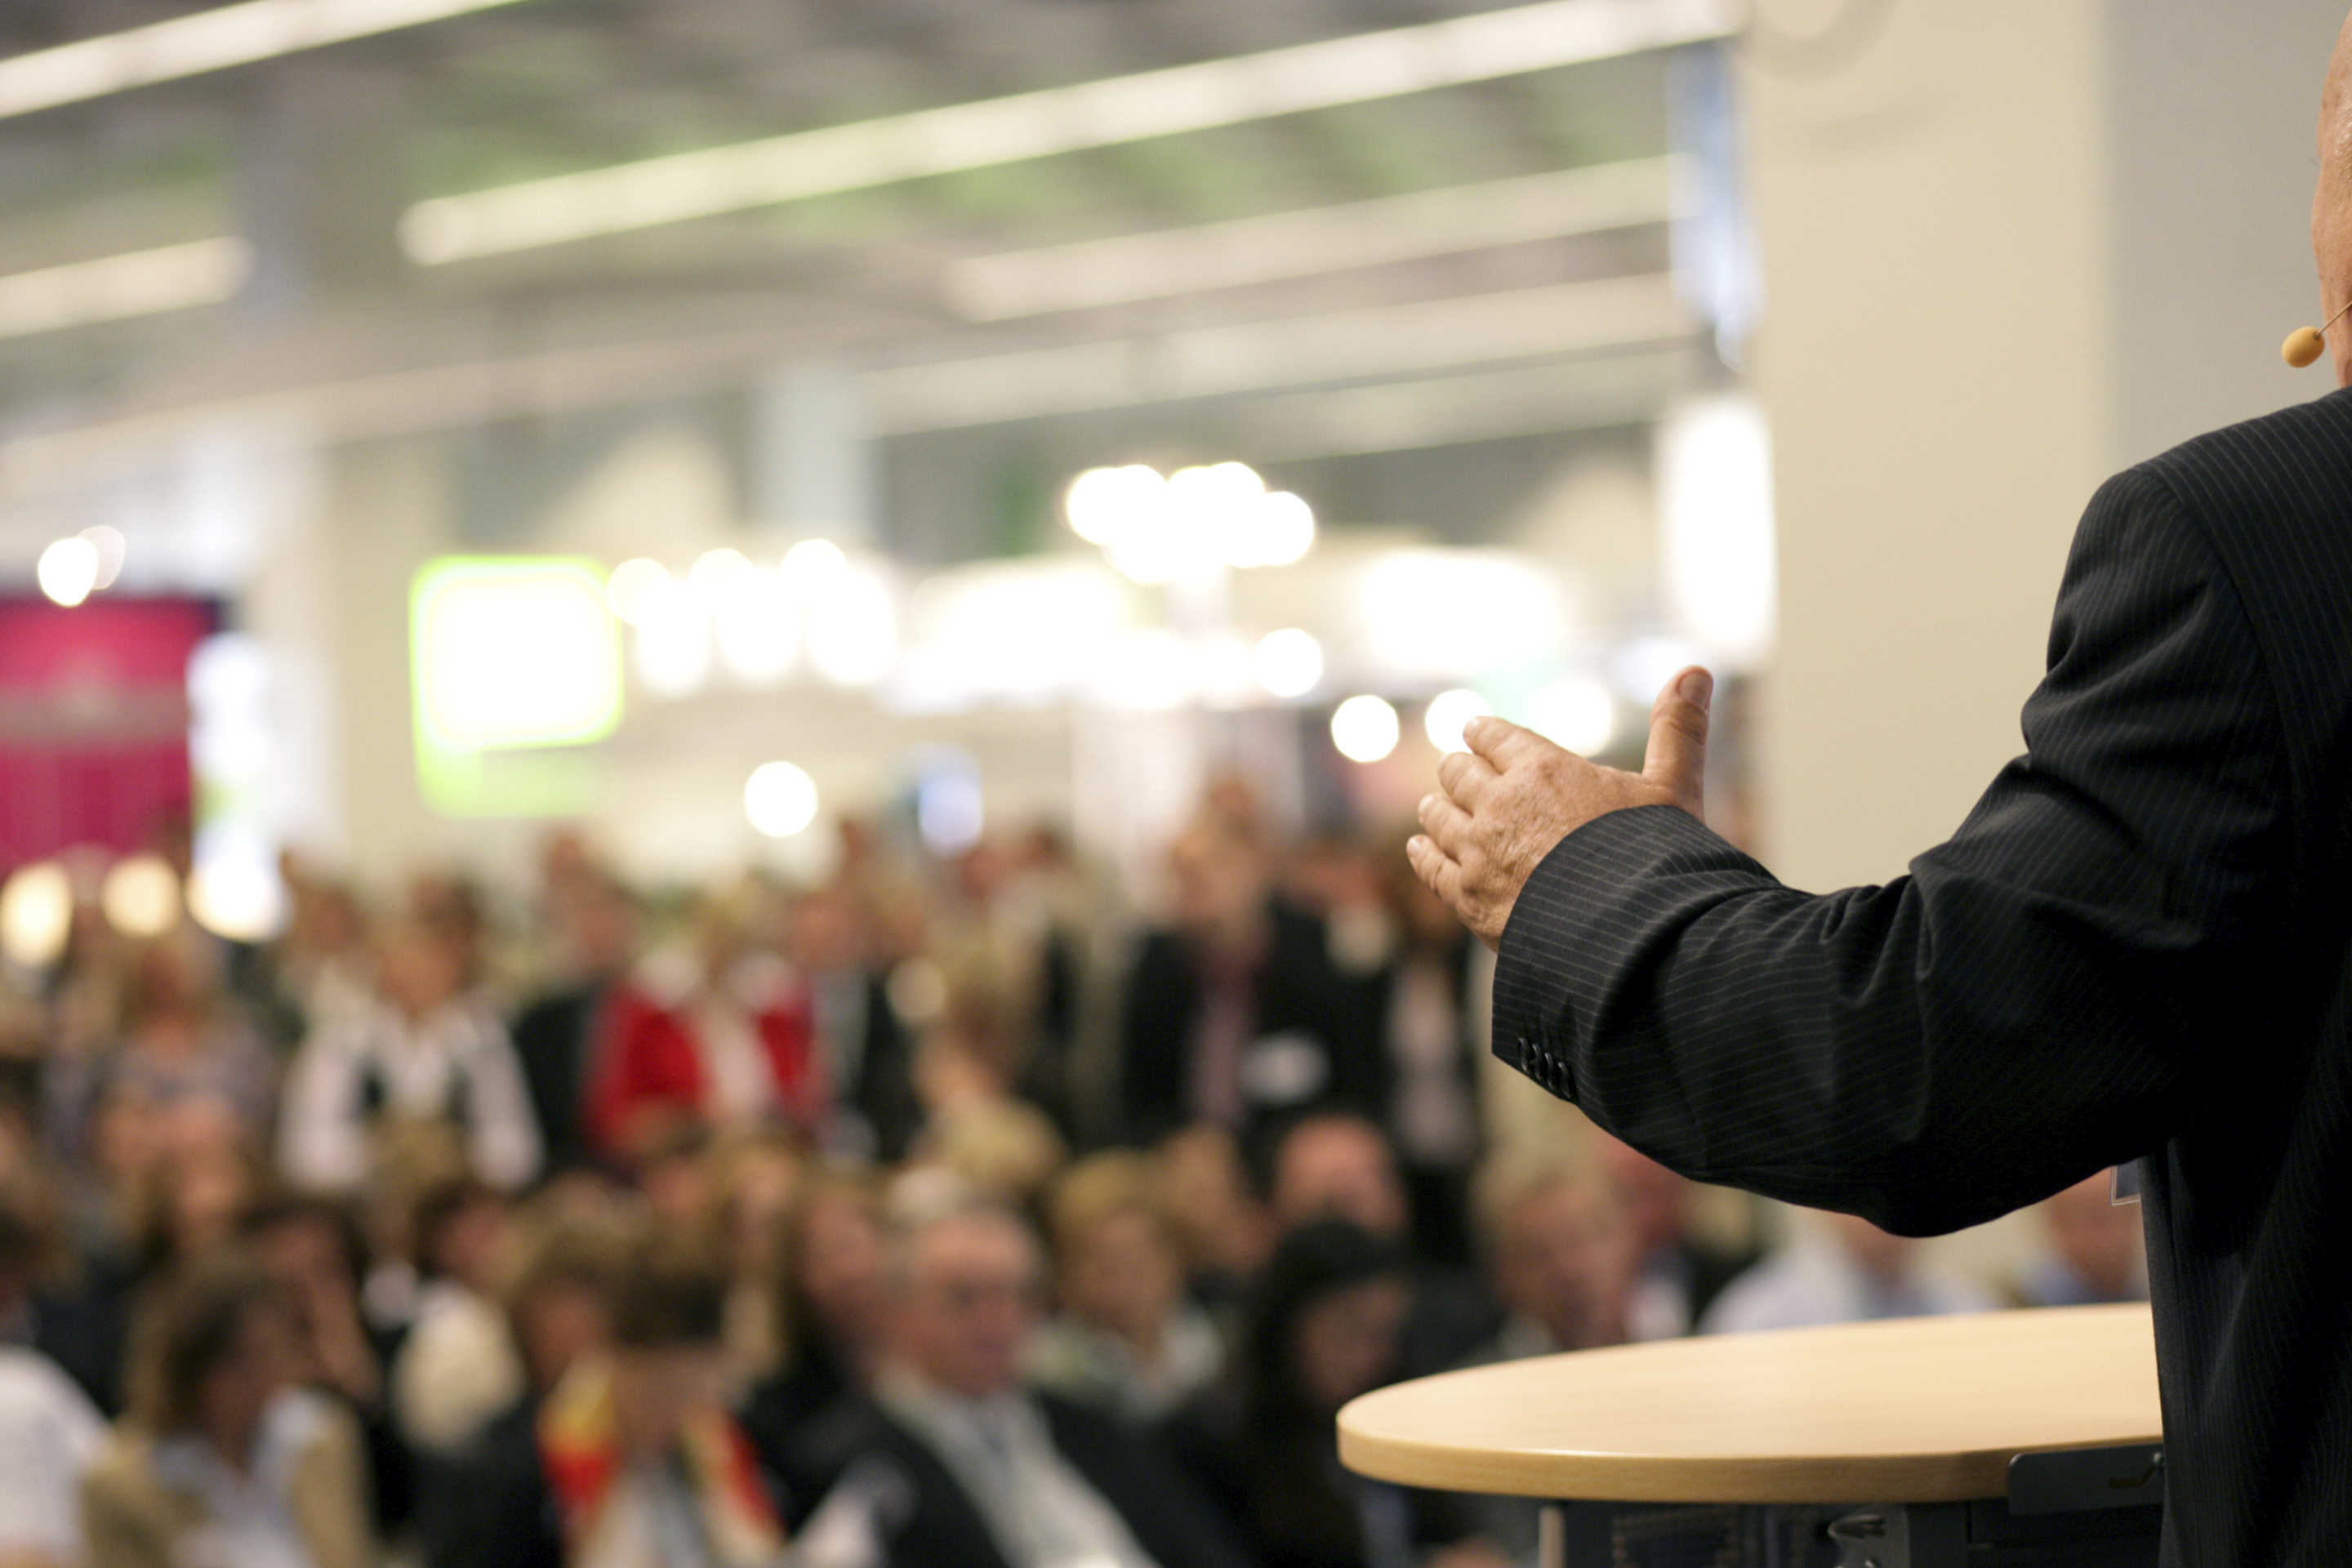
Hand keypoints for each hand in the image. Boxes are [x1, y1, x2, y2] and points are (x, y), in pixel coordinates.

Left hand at [1408, 666, 1712, 949]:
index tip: (1475, 731)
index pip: (1493, 736)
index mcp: (1542, 769)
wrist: (1629, 935)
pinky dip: (1424, 852)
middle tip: (1459, 771)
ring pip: (1436, 815)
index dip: (1482, 733)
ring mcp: (1478, 852)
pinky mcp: (1468, 898)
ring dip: (1436, 808)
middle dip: (1459, 769)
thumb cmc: (1656, 859)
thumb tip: (1696, 670)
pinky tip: (1419, 847)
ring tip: (1434, 806)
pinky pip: (1431, 866)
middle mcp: (1499, 804)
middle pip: (1457, 772)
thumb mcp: (1674, 788)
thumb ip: (1678, 729)